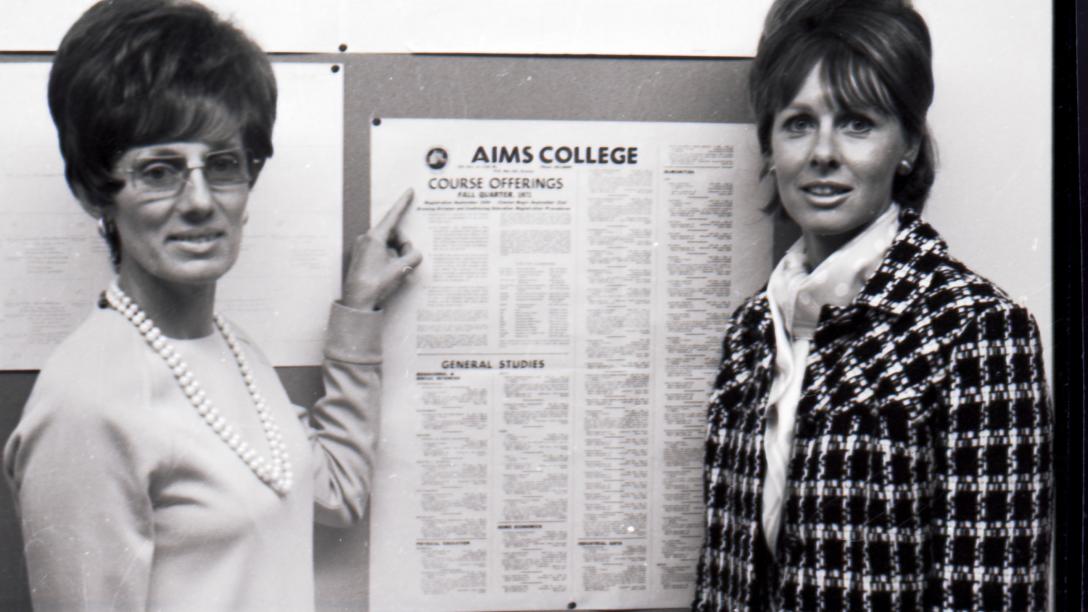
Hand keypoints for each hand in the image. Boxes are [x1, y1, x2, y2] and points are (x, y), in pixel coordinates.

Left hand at [342, 188, 422, 310]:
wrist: (357, 302)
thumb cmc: (376, 283)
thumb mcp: (402, 269)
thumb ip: (413, 256)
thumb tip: (414, 253)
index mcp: (375, 237)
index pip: (393, 216)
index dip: (403, 203)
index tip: (409, 191)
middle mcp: (366, 238)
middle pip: (393, 232)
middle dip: (403, 243)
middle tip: (407, 260)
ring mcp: (362, 247)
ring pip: (387, 242)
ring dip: (396, 252)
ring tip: (397, 269)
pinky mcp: (361, 256)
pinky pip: (380, 250)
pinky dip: (389, 257)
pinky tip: (389, 271)